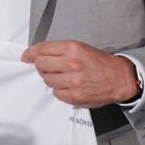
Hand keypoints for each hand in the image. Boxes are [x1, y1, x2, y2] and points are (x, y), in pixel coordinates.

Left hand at [21, 40, 138, 107]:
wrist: (119, 78)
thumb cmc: (99, 63)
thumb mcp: (80, 48)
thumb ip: (59, 50)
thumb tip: (38, 55)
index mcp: (72, 48)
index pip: (41, 49)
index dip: (30, 53)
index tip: (25, 57)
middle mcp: (71, 63)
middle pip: (41, 65)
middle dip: (41, 66)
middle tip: (48, 68)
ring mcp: (73, 81)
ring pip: (47, 80)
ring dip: (51, 79)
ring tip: (62, 77)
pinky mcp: (75, 95)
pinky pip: (56, 93)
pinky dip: (59, 91)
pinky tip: (68, 87)